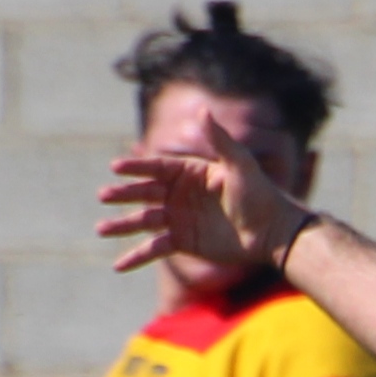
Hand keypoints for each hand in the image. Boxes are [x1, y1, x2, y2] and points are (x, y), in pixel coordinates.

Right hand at [98, 115, 303, 276]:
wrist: (274, 233)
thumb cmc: (260, 196)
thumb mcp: (240, 166)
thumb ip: (221, 140)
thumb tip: (204, 110)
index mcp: (189, 172)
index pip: (156, 167)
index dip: (136, 167)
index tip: (116, 168)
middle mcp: (179, 193)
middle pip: (144, 193)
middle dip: (123, 194)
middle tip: (104, 196)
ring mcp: (179, 218)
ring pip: (144, 220)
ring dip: (123, 225)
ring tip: (101, 229)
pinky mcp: (183, 241)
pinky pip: (155, 248)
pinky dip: (137, 256)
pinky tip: (118, 266)